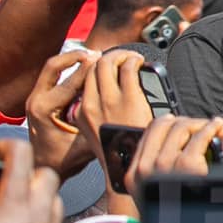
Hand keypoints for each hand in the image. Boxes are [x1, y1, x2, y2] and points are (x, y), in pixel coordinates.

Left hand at [24, 49, 96, 179]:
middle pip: (53, 65)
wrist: (44, 168)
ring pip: (52, 68)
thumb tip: (119, 109)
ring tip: (92, 57)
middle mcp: (36, 100)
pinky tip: (85, 68)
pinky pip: (53, 76)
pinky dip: (69, 68)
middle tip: (96, 53)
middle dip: (75, 56)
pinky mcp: (39, 98)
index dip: (89, 69)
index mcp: (44, 110)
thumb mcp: (85, 146)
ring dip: (71, 60)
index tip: (104, 59)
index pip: (69, 82)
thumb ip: (98, 126)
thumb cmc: (63, 160)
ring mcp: (35, 98)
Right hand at [72, 47, 157, 179]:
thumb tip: (105, 96)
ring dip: (122, 54)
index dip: (96, 65)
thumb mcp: (96, 132)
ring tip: (133, 58)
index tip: (108, 62)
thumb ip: (95, 114)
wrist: (128, 167)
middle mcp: (90, 105)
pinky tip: (141, 63)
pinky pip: (128, 67)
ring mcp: (109, 101)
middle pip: (94, 66)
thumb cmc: (119, 152)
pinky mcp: (129, 99)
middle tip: (123, 57)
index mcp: (81, 112)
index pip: (83, 77)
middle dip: (109, 55)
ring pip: (108, 62)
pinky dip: (135, 59)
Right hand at [125, 115, 222, 201]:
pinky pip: (200, 137)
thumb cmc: (176, 217)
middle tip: (200, 125)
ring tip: (213, 126)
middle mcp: (144, 169)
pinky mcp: (187, 167)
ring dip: (200, 123)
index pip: (148, 133)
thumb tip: (176, 141)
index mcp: (133, 175)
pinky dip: (211, 128)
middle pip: (164, 125)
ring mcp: (163, 167)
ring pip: (181, 127)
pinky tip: (218, 128)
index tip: (182, 122)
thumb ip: (157, 170)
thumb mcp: (155, 192)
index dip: (169, 123)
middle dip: (185, 121)